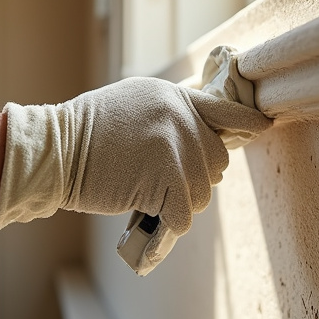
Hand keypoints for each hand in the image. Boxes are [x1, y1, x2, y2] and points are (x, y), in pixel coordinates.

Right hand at [0, 77, 271, 233]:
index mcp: (173, 96)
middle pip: (215, 160)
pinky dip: (167, 222)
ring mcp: (174, 146)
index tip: (264, 126)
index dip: (246, 121)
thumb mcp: (133, 103)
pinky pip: (184, 213)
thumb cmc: (85, 133)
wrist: (54, 151)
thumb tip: (201, 132)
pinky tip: (148, 214)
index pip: (224, 108)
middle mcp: (179, 117)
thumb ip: (169, 112)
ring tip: (146, 194)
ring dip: (178, 200)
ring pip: (202, 191)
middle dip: (195, 176)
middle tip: (162, 181)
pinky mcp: (166, 178)